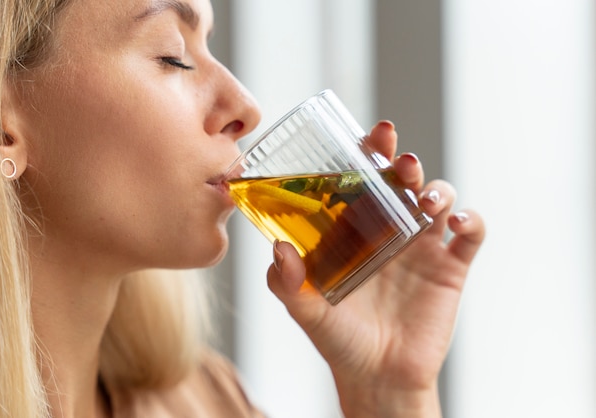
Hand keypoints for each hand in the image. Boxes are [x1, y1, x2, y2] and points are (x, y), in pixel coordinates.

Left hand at [266, 121, 484, 416]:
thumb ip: (288, 282)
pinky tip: (457, 222)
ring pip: (439, 198)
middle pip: (403, 181)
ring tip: (424, 198)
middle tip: (395, 155)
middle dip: (402, 161)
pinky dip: (471, 220)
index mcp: (356, 230)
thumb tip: (277, 247)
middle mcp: (390, 230)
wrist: (378, 377)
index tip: (366, 137)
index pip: (362, 181)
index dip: (367, 155)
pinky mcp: (451, 268)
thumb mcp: (307, 310)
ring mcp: (423, 247)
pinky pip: (471, 235)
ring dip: (436, 188)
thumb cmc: (340, 339)